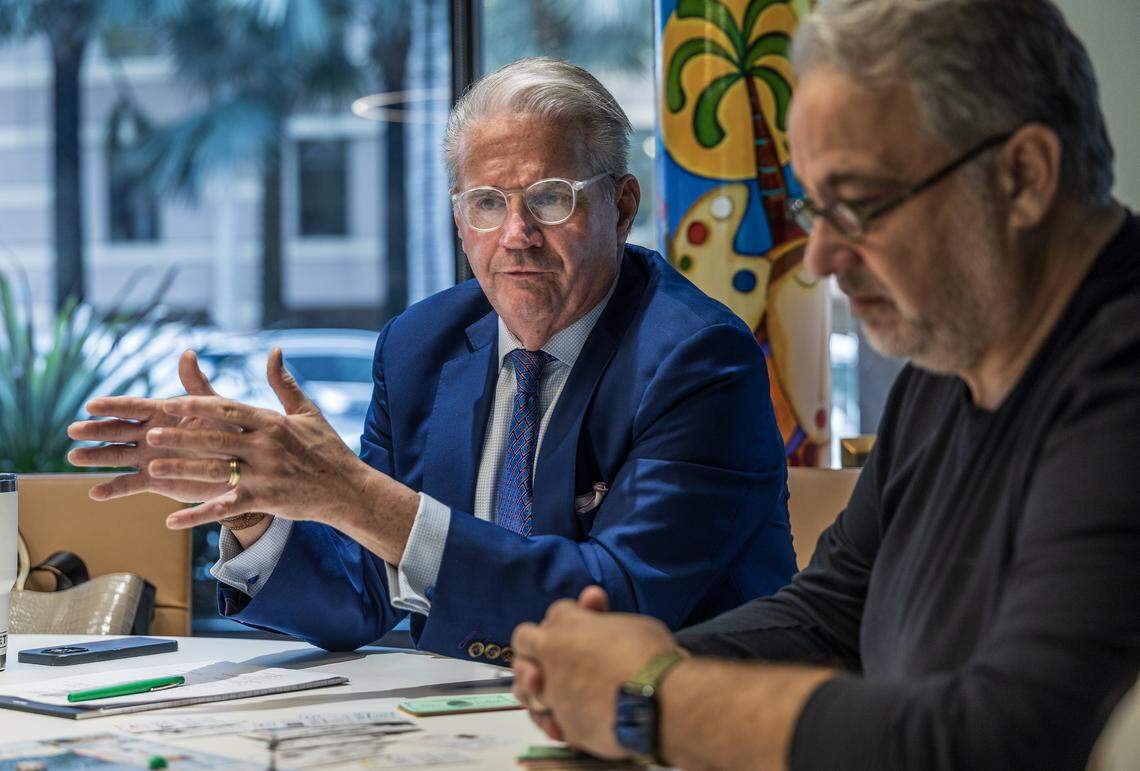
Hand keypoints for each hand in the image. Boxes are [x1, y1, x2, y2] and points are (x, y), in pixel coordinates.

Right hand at [67, 350, 236, 502]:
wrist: (237, 464)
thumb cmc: (227, 430)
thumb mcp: (214, 407)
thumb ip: (197, 385)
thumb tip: (187, 353)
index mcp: (161, 413)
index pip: (132, 407)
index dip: (112, 406)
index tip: (90, 406)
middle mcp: (149, 433)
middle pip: (117, 430)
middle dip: (95, 431)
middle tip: (72, 430)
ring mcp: (149, 456)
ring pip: (117, 456)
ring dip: (96, 457)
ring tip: (73, 457)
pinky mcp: (154, 480)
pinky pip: (130, 484)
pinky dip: (113, 489)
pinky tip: (94, 493)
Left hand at [145, 349, 415, 558]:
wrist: (347, 489)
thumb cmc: (327, 449)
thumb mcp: (307, 412)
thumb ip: (283, 383)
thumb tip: (273, 351)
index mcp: (272, 423)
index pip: (229, 410)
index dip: (198, 406)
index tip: (171, 403)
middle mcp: (266, 447)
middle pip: (216, 440)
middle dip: (182, 437)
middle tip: (151, 436)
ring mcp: (265, 475)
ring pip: (216, 472)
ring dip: (183, 470)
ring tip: (154, 469)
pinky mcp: (266, 500)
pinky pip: (225, 508)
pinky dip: (197, 515)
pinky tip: (172, 520)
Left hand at [511, 586, 677, 758]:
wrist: (658, 701)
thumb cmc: (651, 657)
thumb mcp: (632, 623)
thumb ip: (604, 619)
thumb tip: (595, 610)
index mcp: (568, 624)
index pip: (555, 613)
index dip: (571, 619)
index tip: (587, 626)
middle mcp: (550, 654)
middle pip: (524, 640)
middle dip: (535, 645)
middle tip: (555, 654)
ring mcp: (552, 690)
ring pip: (522, 684)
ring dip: (531, 684)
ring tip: (549, 688)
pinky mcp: (561, 723)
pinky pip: (543, 720)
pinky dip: (550, 719)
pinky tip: (562, 719)